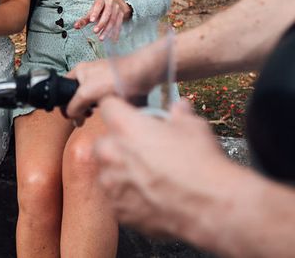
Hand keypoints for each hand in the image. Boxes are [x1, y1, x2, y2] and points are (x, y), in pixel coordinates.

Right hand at [65, 59, 117, 123]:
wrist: (140, 75)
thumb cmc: (114, 78)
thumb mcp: (86, 92)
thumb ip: (74, 105)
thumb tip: (71, 115)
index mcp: (79, 71)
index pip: (64, 89)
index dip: (66, 103)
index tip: (72, 116)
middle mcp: (89, 75)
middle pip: (78, 96)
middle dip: (80, 109)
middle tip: (84, 118)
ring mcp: (102, 82)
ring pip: (92, 100)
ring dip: (93, 110)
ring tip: (96, 114)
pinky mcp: (115, 89)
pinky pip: (105, 102)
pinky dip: (105, 108)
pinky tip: (108, 110)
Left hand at [74, 0, 129, 40]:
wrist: (116, 2)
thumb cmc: (100, 8)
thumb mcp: (92, 11)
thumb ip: (84, 19)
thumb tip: (75, 26)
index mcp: (101, 0)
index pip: (98, 6)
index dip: (95, 13)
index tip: (91, 20)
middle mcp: (110, 3)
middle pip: (107, 14)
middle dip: (101, 24)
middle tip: (95, 32)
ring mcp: (117, 9)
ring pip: (113, 20)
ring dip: (107, 30)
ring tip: (101, 38)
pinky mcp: (122, 15)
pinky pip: (119, 24)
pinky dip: (115, 33)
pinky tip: (112, 40)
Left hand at [94, 97, 229, 236]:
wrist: (212, 208)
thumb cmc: (201, 163)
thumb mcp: (193, 126)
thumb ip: (179, 114)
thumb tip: (179, 107)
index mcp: (124, 126)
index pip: (108, 105)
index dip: (120, 109)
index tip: (129, 115)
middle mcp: (111, 152)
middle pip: (103, 140)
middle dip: (118, 144)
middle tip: (142, 151)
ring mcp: (112, 183)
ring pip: (107, 170)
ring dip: (121, 171)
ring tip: (148, 177)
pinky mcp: (118, 209)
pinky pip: (116, 197)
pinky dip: (128, 197)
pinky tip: (150, 197)